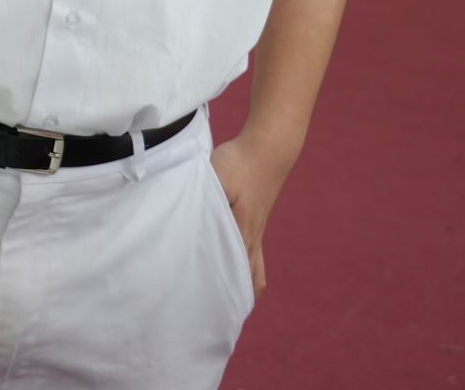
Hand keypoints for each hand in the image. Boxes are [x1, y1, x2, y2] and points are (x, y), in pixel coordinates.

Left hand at [209, 134, 293, 300]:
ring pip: (254, 270)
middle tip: (216, 316)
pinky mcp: (255, 222)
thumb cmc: (240, 162)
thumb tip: (196, 220)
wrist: (269, 148)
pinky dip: (246, 271)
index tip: (206, 308)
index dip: (221, 291)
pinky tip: (233, 274)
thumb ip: (206, 199)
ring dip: (243, 286)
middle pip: (248, 279)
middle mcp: (252, 237)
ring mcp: (256, 231)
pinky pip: (254, 256)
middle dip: (234, 298)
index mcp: (242, 231)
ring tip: (229, 305)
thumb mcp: (218, 177)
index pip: (232, 271)